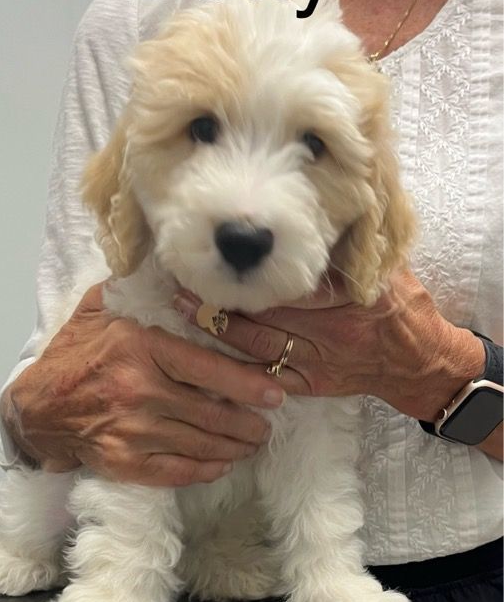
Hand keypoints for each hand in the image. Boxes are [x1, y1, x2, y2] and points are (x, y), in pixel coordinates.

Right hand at [0, 283, 284, 485]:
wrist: (35, 408)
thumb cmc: (73, 355)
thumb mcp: (99, 311)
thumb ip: (135, 290)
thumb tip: (170, 266)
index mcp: (140, 349)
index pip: (206, 368)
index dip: (246, 383)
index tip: (274, 393)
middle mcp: (139, 391)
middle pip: (210, 412)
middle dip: (248, 422)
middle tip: (267, 424)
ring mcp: (132, 431)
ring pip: (199, 443)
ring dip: (234, 446)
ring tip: (253, 443)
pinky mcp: (124, 462)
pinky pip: (176, 471)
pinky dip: (204, 470)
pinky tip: (223, 464)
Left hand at [174, 269, 484, 422]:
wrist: (420, 362)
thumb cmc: (404, 307)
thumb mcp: (386, 268)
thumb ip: (351, 249)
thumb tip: (314, 217)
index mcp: (349, 298)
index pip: (292, 284)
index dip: (253, 271)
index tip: (218, 253)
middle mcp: (330, 332)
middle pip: (266, 313)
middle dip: (223, 296)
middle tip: (182, 278)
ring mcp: (318, 362)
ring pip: (258, 345)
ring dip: (218, 327)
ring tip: (183, 308)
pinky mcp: (312, 384)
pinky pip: (268, 378)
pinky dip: (237, 368)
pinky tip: (206, 356)